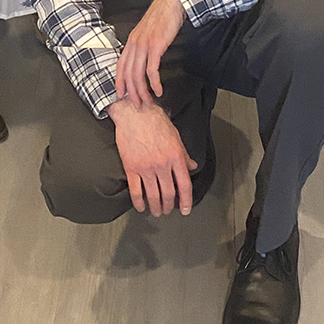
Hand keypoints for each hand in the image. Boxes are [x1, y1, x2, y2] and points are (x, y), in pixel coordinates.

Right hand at [108, 97, 197, 216]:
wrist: (134, 112)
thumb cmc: (155, 120)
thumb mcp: (175, 135)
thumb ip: (184, 153)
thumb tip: (192, 166)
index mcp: (175, 155)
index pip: (185, 184)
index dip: (186, 201)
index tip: (185, 209)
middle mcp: (162, 164)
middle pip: (169, 193)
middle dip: (169, 206)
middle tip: (168, 210)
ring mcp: (146, 167)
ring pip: (153, 195)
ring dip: (156, 207)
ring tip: (157, 211)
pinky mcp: (131, 168)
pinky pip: (136, 191)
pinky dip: (139, 203)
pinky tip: (141, 207)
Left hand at [114, 0, 185, 107]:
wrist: (171, 3)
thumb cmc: (162, 16)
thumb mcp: (147, 31)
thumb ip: (142, 44)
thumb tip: (143, 59)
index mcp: (131, 41)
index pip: (120, 66)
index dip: (119, 82)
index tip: (120, 95)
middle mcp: (134, 44)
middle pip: (128, 74)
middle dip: (132, 93)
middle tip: (138, 104)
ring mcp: (144, 45)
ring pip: (138, 75)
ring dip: (143, 91)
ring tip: (148, 101)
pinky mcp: (156, 46)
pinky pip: (152, 70)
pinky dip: (154, 83)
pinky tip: (159, 90)